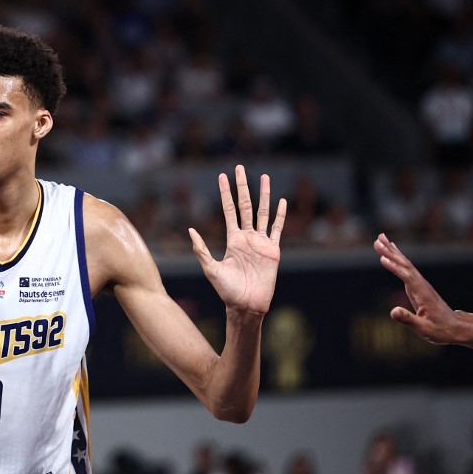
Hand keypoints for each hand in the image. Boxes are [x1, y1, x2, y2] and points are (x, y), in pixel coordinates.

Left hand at [189, 165, 286, 313]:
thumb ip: (202, 249)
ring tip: (265, 177)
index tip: (222, 176)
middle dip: (242, 186)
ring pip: (263, 212)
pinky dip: (280, 216)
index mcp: (232, 239)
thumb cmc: (227, 291)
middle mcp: (247, 237)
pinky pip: (278, 229)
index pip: (228, 209)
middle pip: (245, 205)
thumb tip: (191, 229)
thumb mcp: (211, 269)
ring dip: (264, 195)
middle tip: (240, 168)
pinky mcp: (273, 251)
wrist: (247, 305)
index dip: (225, 192)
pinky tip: (281, 202)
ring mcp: (261, 242)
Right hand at [374, 233, 456, 343]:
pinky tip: (391, 251)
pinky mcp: (417, 285)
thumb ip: (408, 320)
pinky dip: (397, 257)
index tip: (382, 257)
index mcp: (423, 294)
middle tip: (377, 240)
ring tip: (380, 238)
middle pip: (405, 264)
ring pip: (405, 263)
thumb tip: (393, 311)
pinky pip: (405, 267)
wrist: (455, 327)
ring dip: (392, 251)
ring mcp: (419, 283)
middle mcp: (421, 284)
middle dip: (391, 252)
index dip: (395, 267)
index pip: (407, 277)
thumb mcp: (424, 329)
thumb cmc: (440, 330)